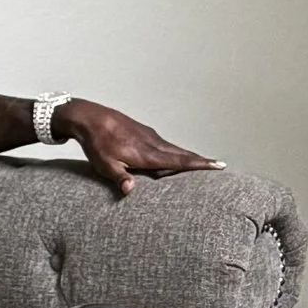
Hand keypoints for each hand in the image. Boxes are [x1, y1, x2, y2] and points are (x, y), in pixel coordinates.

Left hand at [53, 98, 219, 198]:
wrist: (89, 117)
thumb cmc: (97, 142)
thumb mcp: (105, 164)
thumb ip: (119, 177)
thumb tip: (130, 190)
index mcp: (147, 153)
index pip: (179, 160)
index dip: (199, 164)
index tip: (218, 164)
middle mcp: (153, 142)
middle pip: (182, 153)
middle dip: (200, 160)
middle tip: (218, 165)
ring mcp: (149, 136)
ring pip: (174, 148)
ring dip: (189, 155)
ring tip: (201, 162)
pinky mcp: (143, 132)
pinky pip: (165, 144)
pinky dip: (175, 151)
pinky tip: (174, 155)